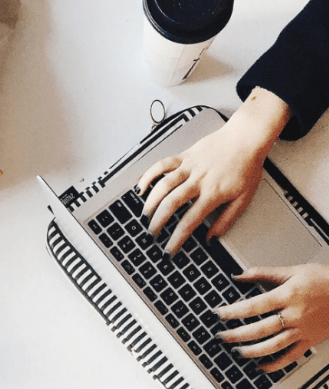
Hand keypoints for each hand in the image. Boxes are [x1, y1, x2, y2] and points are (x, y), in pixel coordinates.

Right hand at [136, 89, 291, 256]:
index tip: (168, 251)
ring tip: (145, 215)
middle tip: (152, 234)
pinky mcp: (185, 155)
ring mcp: (190, 166)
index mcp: (213, 194)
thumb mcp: (243, 199)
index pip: (189, 222)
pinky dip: (149, 175)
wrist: (247, 137)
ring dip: (151, 202)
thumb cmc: (247, 167)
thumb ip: (226, 221)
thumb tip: (212, 239)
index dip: (176, 239)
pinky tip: (141, 187)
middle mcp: (199, 180)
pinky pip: (162, 164)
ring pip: (163, 184)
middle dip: (158, 222)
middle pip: (171, 204)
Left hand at [216, 262, 328, 370]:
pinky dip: (275, 365)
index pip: (254, 306)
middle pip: (259, 329)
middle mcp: (294, 315)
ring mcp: (302, 330)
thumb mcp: (294, 271)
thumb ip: (265, 273)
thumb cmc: (324, 280)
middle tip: (221, 337)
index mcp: (288, 295)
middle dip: (237, 335)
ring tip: (237, 352)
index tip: (219, 314)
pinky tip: (261, 368)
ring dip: (252, 351)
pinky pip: (290, 357)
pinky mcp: (309, 341)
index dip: (233, 312)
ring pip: (272, 346)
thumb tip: (239, 275)